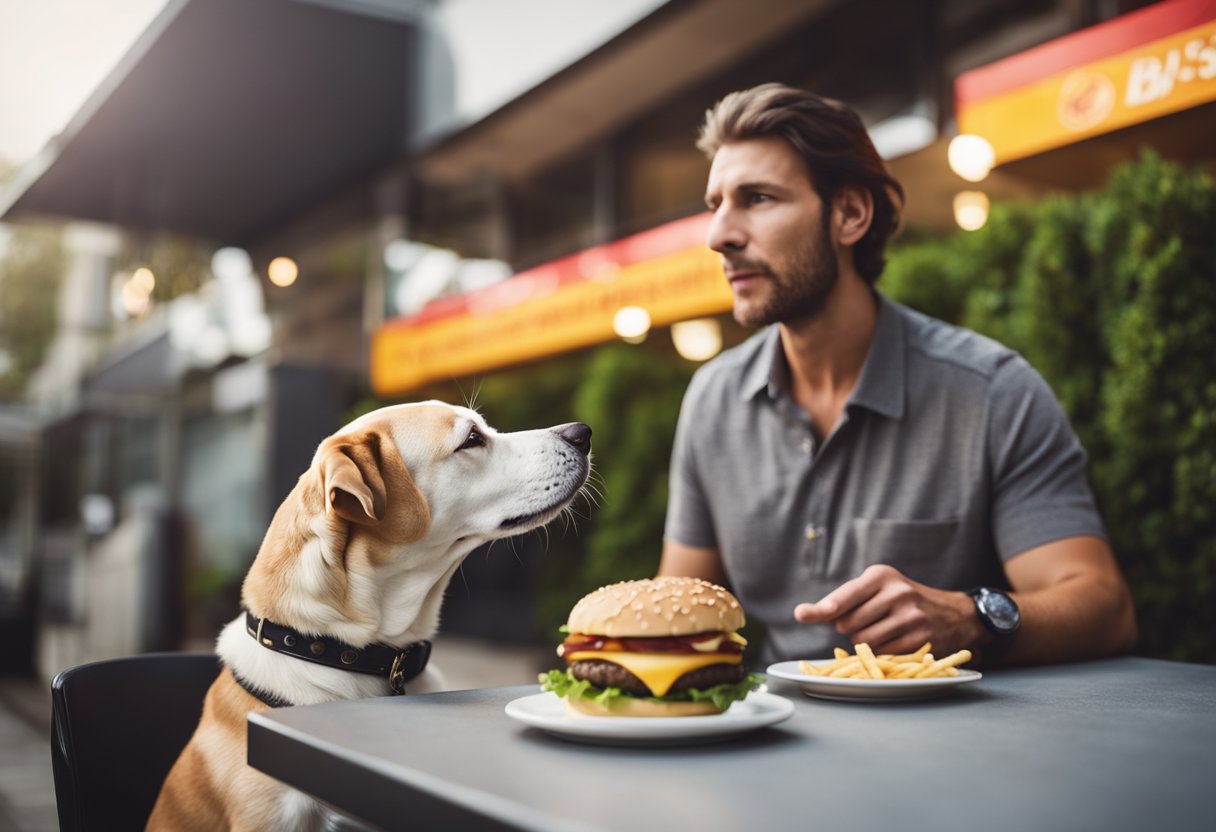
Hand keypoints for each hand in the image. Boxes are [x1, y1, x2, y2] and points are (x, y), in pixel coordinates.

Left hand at [792, 564, 980, 654]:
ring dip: (864, 642)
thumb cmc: (902, 599)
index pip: (846, 595)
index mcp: (881, 575)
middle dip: (849, 628)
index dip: (824, 608)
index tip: (802, 614)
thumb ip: (842, 600)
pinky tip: (894, 641)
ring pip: (863, 641)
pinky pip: (882, 653)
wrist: (953, 613)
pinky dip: (880, 652)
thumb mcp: (878, 588)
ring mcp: (910, 616)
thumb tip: (803, 613)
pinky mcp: (919, 639)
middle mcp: (896, 592)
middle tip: (869, 620)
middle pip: (849, 624)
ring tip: (883, 630)